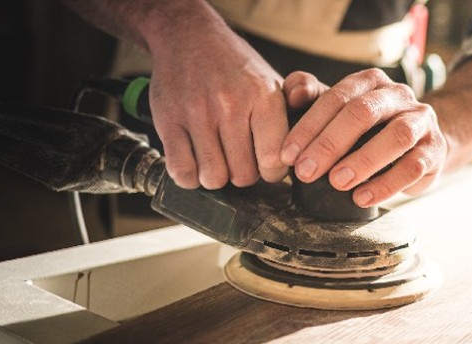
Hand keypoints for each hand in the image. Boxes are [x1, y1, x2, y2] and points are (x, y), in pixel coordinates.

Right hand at [147, 22, 288, 189]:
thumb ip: (297, 110)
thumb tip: (303, 149)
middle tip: (240, 158)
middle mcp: (231, 104)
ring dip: (216, 176)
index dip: (272, 173)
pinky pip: (182, 171)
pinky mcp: (168, 120)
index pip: (274, 161)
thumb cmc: (236, 68)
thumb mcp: (273, 81)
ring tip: (218, 160)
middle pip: (243, 175)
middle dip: (243, 174)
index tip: (266, 166)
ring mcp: (197, 113)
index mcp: (264, 96)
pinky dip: (189, 176)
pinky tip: (195, 162)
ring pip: (213, 177)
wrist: (188, 37)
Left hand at [280, 69, 448, 206]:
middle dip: (331, 143)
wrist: (417, 143)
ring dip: (363, 161)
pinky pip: (414, 166)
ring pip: (397, 136)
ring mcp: (421, 121)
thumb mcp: (336, 110)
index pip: (337, 97)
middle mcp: (398, 95)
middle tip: (306, 171)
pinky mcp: (434, 149)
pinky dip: (386, 184)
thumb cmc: (367, 129)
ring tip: (337, 183)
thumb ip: (310, 94)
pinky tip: (362, 198)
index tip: (288, 155)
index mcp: (370, 81)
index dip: (309, 126)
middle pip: (364, 112)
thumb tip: (293, 94)